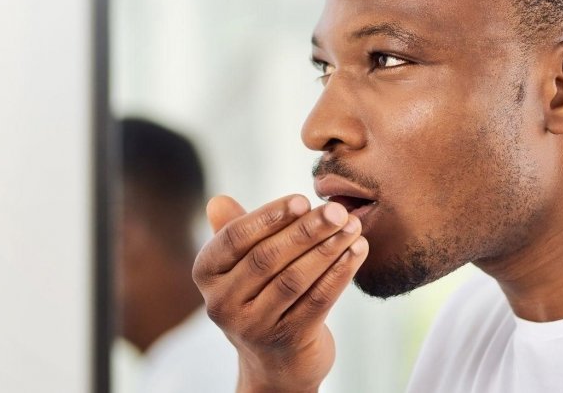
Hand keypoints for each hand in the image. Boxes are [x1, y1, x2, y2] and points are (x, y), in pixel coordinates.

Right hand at [192, 194, 368, 392]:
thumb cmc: (259, 296)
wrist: (275, 362)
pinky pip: (318, 300)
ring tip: (352, 227)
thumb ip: (234, 232)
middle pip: (267, 258)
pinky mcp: (288, 341)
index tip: (303, 200)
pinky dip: (340, 273)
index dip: (270, 217)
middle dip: (307, 230)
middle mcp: (222, 304)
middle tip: (338, 211)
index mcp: (207, 274)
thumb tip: (218, 200)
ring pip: (294, 279)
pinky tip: (356, 252)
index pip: (235, 238)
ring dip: (328, 249)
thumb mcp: (240, 267)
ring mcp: (253, 326)